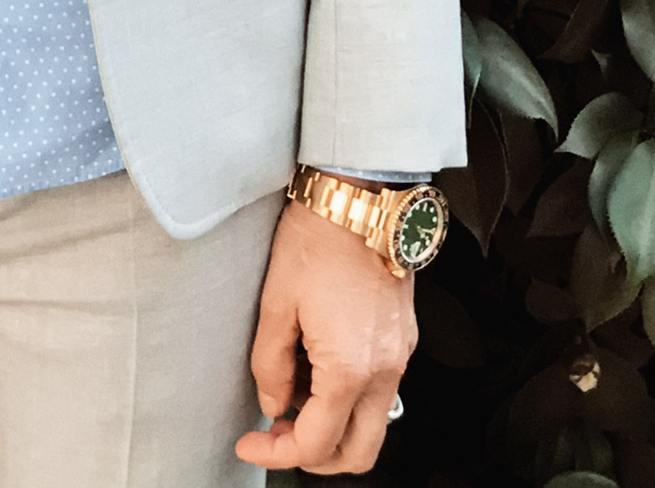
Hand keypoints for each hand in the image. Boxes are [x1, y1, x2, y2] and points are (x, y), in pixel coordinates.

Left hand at [235, 200, 414, 474]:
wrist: (361, 197)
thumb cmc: (320, 238)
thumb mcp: (275, 303)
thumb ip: (270, 365)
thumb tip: (272, 404)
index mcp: (349, 368)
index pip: (315, 443)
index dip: (276, 453)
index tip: (251, 443)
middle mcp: (384, 370)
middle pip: (359, 453)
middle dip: (316, 457)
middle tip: (279, 433)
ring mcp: (399, 355)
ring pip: (373, 424)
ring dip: (334, 427)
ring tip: (295, 394)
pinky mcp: (403, 338)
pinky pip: (381, 391)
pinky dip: (350, 398)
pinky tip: (320, 367)